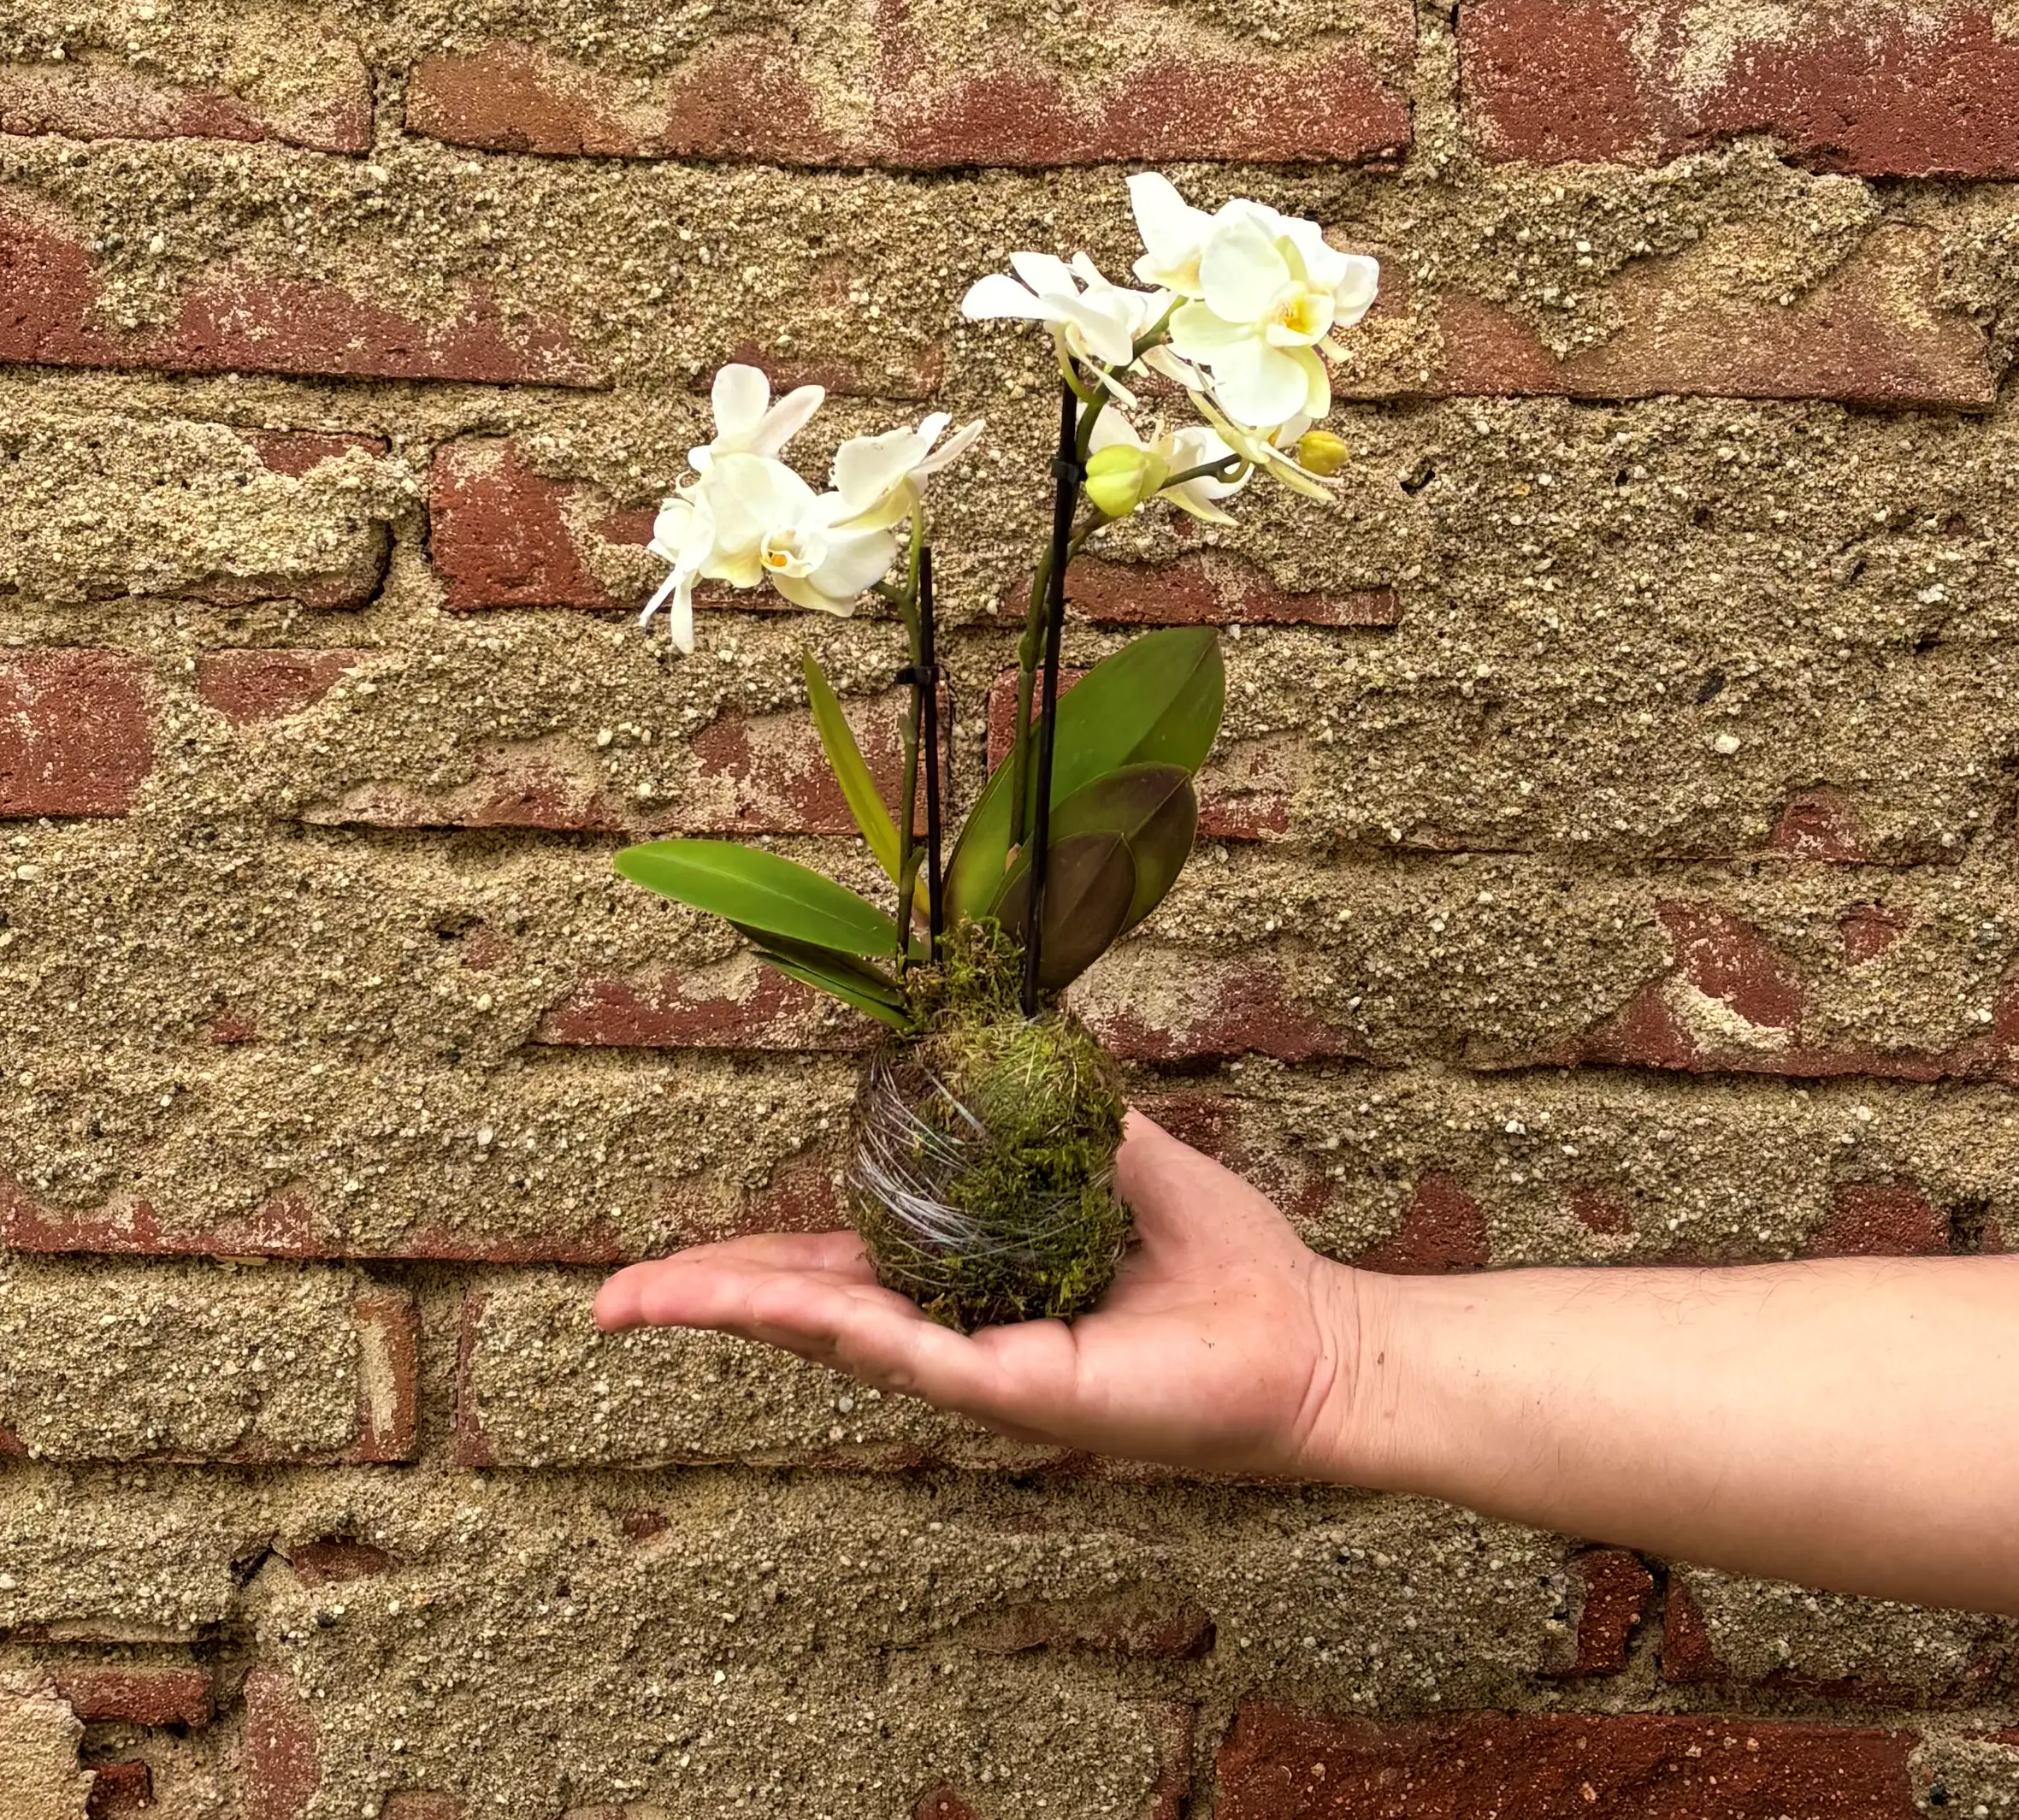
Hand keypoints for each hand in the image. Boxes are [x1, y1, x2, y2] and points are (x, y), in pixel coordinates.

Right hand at [594, 1108, 1368, 1474]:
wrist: (1302, 1332)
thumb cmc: (1217, 1257)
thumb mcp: (1115, 1157)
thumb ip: (1047, 1115)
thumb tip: (996, 1046)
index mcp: (971, 1281)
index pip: (843, 1269)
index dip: (756, 1264)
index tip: (680, 1262)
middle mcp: (960, 1331)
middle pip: (813, 1313)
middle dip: (712, 1302)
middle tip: (612, 1302)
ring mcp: (982, 1367)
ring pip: (840, 1337)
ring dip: (743, 1315)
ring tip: (648, 1302)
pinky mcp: (1021, 1389)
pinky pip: (917, 1352)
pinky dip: (842, 1327)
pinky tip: (775, 1307)